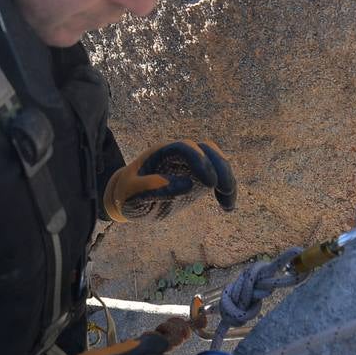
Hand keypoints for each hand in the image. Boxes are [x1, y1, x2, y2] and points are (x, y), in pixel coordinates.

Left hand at [103, 140, 236, 221]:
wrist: (129, 196)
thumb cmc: (127, 193)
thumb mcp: (132, 193)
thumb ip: (152, 188)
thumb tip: (186, 184)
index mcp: (161, 152)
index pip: (185, 148)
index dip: (199, 161)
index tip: (210, 184)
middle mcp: (179, 154)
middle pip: (206, 149)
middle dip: (220, 167)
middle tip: (225, 190)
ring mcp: (191, 164)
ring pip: (216, 160)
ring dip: (227, 178)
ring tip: (228, 203)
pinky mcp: (198, 177)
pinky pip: (218, 176)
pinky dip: (226, 189)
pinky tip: (227, 206)